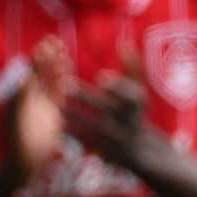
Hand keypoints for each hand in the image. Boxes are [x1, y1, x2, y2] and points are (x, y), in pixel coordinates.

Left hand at [4, 37, 73, 186]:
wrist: (23, 165)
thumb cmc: (15, 143)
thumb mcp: (16, 118)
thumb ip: (19, 97)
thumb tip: (23, 76)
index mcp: (19, 96)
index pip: (30, 71)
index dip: (37, 58)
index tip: (45, 44)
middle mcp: (30, 99)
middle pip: (41, 73)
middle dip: (48, 58)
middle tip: (56, 41)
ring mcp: (42, 107)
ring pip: (51, 82)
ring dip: (57, 67)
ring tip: (64, 53)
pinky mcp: (53, 116)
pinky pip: (59, 95)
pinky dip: (63, 83)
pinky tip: (69, 73)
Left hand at [63, 46, 171, 178]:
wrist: (141, 153)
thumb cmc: (136, 114)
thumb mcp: (140, 92)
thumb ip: (132, 68)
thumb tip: (124, 43)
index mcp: (138, 107)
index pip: (131, 96)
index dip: (118, 87)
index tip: (101, 77)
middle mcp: (129, 124)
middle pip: (108, 110)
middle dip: (87, 98)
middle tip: (65, 84)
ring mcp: (117, 141)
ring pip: (93, 128)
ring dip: (74, 116)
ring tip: (56, 103)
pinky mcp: (104, 153)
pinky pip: (85, 143)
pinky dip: (71, 134)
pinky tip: (55, 124)